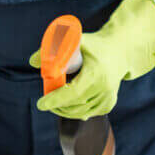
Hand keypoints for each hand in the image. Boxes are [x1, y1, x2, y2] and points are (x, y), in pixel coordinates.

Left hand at [29, 0, 154, 119]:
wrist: (120, 50)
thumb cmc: (95, 45)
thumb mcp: (74, 41)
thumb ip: (53, 49)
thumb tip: (33, 62)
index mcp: (96, 73)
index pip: (73, 92)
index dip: (56, 100)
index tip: (41, 103)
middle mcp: (105, 88)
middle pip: (75, 105)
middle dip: (56, 105)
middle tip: (45, 102)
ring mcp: (108, 97)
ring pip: (81, 112)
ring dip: (64, 110)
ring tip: (54, 102)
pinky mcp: (109, 103)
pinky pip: (88, 113)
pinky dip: (76, 111)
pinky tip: (68, 107)